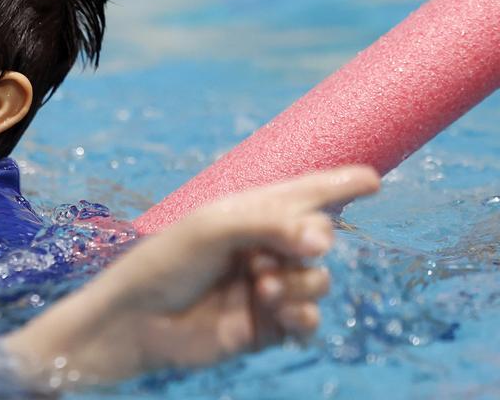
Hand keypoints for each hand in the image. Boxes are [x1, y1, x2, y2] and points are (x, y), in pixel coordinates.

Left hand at [2, 166, 379, 388]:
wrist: (135, 320)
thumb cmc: (164, 262)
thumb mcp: (213, 228)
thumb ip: (271, 223)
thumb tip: (326, 238)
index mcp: (245, 215)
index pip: (299, 195)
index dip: (336, 185)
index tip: (372, 179)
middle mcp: (260, 249)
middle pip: (318, 237)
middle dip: (312, 240)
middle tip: (294, 247)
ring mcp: (266, 289)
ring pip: (317, 281)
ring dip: (299, 283)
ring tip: (263, 287)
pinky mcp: (265, 328)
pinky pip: (307, 321)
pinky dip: (302, 317)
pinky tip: (282, 315)